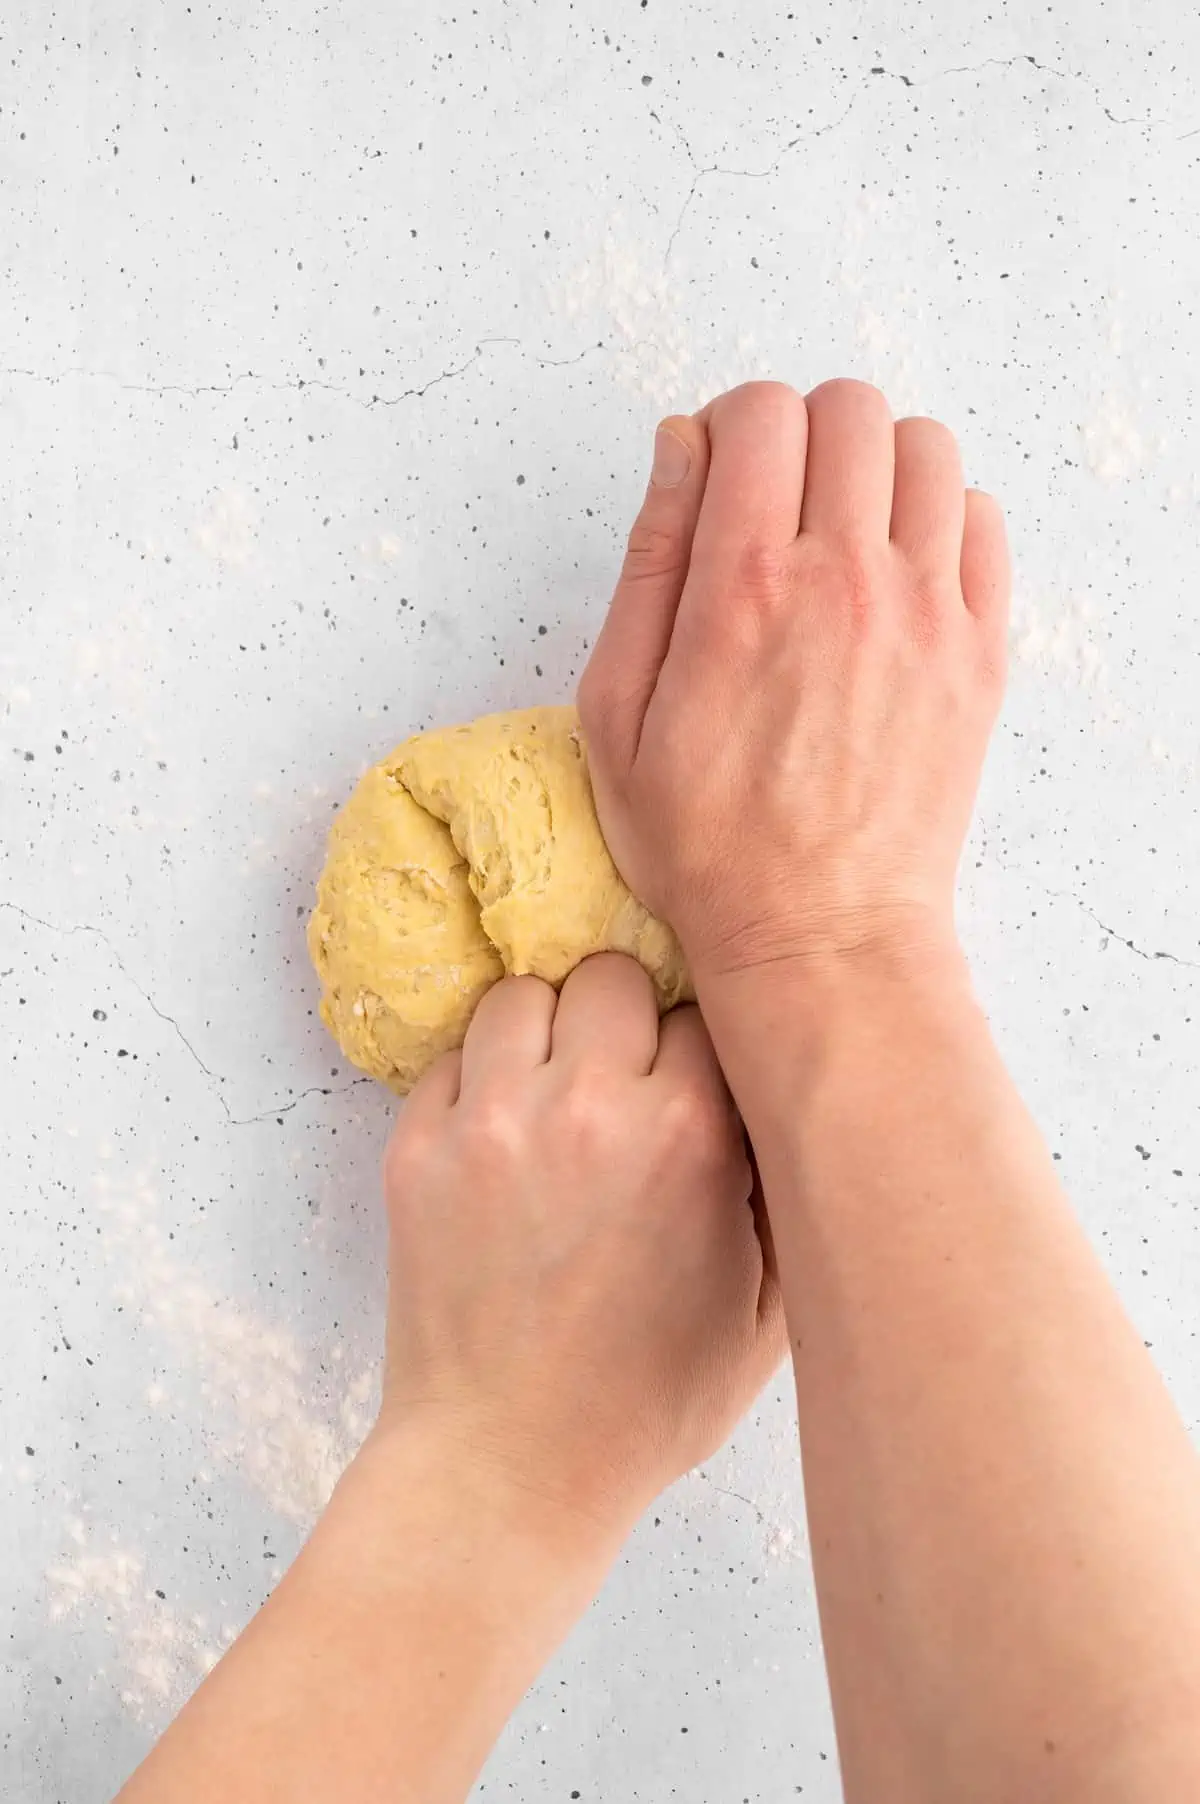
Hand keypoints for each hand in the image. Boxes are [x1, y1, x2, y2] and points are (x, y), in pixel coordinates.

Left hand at [378, 953, 782, 1544]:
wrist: (505, 1470)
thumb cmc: (646, 1402)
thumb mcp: (771, 1311)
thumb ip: (792, 1192)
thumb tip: (794, 1104)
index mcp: (688, 1136)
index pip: (709, 1012)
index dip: (708, 1052)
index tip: (698, 1089)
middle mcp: (588, 1106)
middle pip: (613, 973)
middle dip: (629, 1020)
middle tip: (627, 1084)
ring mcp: (491, 1120)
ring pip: (523, 992)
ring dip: (548, 1031)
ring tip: (558, 1096)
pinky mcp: (417, 1145)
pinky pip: (454, 1054)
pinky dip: (482, 1078)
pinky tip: (505, 1136)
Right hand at [579, 380, 1009, 983]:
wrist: (820, 934)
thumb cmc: (707, 843)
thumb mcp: (616, 713)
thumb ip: (648, 563)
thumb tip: (681, 446)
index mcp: (743, 588)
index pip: (761, 412)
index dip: (729, 425)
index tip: (719, 476)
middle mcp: (844, 581)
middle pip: (849, 409)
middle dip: (801, 432)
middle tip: (776, 500)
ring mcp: (926, 613)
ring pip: (926, 448)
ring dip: (876, 465)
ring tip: (842, 529)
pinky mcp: (978, 651)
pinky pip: (982, 521)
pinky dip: (940, 518)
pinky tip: (897, 573)